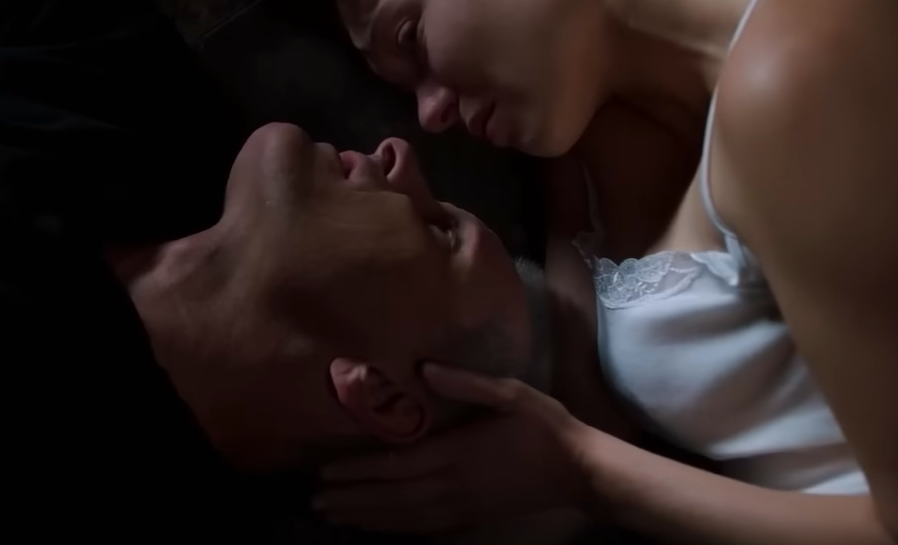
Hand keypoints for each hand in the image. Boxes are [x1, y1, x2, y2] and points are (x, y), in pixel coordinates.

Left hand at [314, 363, 595, 534]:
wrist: (582, 472)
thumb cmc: (545, 427)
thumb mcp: (511, 393)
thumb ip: (467, 382)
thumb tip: (425, 368)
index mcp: (456, 453)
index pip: (395, 466)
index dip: (358, 471)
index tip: (326, 472)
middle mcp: (452, 485)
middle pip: (390, 497)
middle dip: (351, 499)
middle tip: (316, 500)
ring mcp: (461, 507)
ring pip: (403, 517)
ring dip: (366, 517)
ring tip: (335, 516)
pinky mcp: (471, 518)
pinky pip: (424, 528)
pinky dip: (395, 528)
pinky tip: (377, 527)